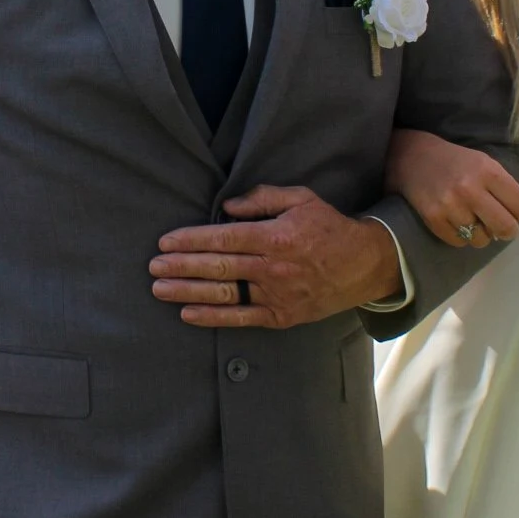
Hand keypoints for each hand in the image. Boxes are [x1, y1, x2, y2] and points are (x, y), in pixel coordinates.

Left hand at [150, 185, 401, 328]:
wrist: (364, 266)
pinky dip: (213, 317)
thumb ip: (262, 199)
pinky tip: (188, 313)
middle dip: (181, 267)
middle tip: (153, 267)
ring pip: (224, 294)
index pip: (224, 238)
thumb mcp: (301, 200)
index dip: (192, 241)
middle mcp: (273, 267)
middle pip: (218, 267)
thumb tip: (225, 207)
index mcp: (276, 236)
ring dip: (188, 292)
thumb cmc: (329, 228)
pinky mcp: (281, 316)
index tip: (166, 242)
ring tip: (160, 289)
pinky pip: (241, 318)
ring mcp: (277, 295)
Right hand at [385, 128, 518, 249]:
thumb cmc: (457, 162)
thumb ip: (503, 187)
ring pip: (481, 239)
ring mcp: (450, 205)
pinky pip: (459, 242)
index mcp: (488, 171)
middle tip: (501, 229)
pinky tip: (456, 222)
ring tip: (473, 221)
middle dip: (507, 232)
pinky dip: (461, 237)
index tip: (513, 213)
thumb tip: (517, 219)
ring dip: (481, 235)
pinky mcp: (433, 218)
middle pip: (505, 227)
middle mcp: (470, 188)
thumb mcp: (484, 163)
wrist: (414, 159)